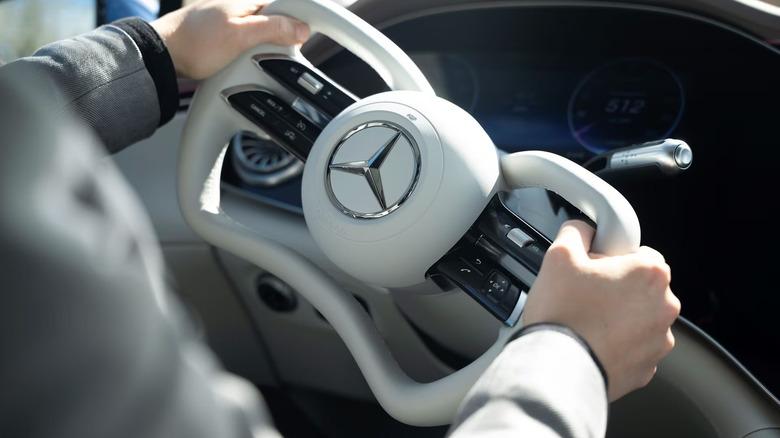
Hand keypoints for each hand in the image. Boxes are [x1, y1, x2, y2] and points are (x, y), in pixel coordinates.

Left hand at [150, 0, 310, 79]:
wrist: (163, 53)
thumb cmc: (196, 43)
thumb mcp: (240, 36)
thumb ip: (273, 28)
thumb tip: (302, 28)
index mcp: (250, 1)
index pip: (290, 5)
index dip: (302, 23)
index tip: (305, 39)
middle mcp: (244, 6)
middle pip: (280, 20)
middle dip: (285, 39)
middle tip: (279, 55)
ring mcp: (235, 19)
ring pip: (266, 32)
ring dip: (268, 48)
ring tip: (258, 59)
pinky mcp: (227, 32)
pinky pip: (252, 39)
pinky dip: (255, 51)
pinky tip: (246, 60)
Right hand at [523, 220, 680, 400]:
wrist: (558, 367)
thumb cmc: (562, 314)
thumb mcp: (559, 256)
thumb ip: (576, 232)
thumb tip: (583, 229)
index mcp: (649, 273)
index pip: (641, 253)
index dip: (613, 258)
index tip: (594, 270)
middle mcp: (664, 306)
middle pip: (641, 287)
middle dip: (617, 289)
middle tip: (585, 296)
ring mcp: (658, 340)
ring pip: (639, 318)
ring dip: (619, 317)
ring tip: (586, 322)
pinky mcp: (648, 367)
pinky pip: (634, 347)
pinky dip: (617, 344)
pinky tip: (592, 342)